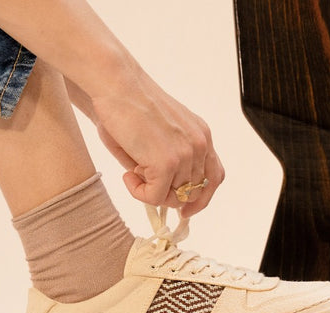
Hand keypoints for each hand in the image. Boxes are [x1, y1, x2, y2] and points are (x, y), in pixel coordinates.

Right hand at [67, 71, 224, 216]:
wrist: (115, 84)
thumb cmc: (129, 105)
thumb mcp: (162, 135)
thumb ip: (171, 163)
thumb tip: (163, 194)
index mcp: (201, 135)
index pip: (214, 177)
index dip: (200, 198)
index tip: (184, 210)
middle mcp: (199, 145)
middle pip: (193, 193)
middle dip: (167, 195)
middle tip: (142, 182)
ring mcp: (185, 154)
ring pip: (174, 197)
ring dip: (149, 191)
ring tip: (131, 171)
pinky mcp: (166, 163)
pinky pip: (155, 197)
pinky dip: (138, 193)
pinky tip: (127, 175)